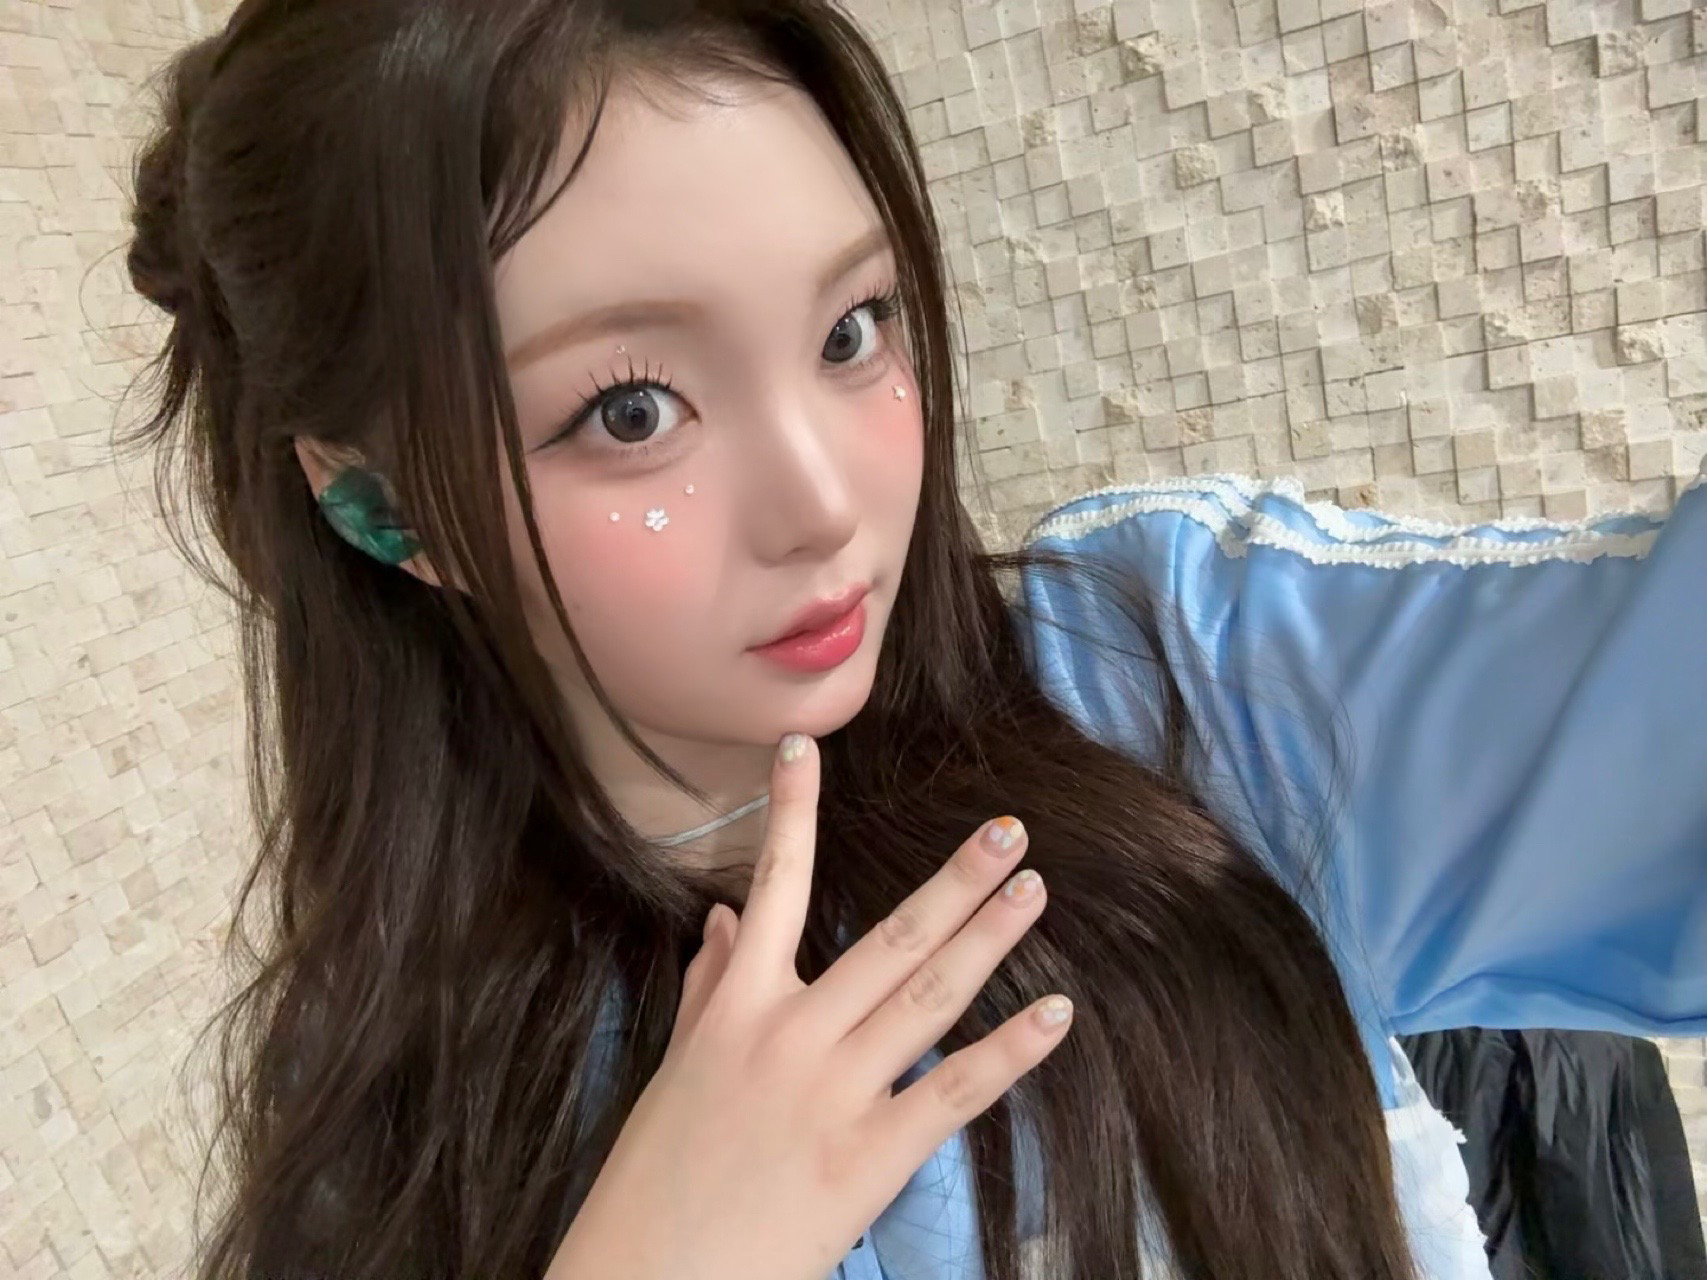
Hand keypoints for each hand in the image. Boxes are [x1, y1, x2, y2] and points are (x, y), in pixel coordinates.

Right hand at [544, 733, 1070, 1279]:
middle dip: (954, 880)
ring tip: (1035, 890)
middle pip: (888, 939)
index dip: (789, 814)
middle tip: (1010, 829)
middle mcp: (790, 1036)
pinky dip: (1009, 1054)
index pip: (771, 890)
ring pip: (927, 998)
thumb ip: (705, 987)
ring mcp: (833, 1094)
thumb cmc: (658, 1180)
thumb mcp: (678, 1072)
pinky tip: (1058, 1016)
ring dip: (989, 939)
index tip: (805, 747)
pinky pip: (951, 1093)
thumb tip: (720, 918)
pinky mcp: (867, 1159)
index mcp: (737, 1010)